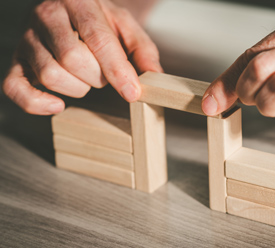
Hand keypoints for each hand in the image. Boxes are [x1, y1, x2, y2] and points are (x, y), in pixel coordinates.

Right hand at [2, 0, 161, 114]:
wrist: (69, 10)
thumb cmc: (99, 20)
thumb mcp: (125, 26)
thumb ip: (142, 49)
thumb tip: (154, 76)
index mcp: (78, 2)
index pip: (97, 39)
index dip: (117, 70)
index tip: (132, 92)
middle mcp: (47, 16)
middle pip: (73, 59)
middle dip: (97, 77)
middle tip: (103, 74)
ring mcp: (27, 38)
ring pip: (50, 75)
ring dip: (76, 88)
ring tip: (84, 78)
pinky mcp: (16, 60)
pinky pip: (15, 87)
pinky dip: (36, 103)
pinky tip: (57, 105)